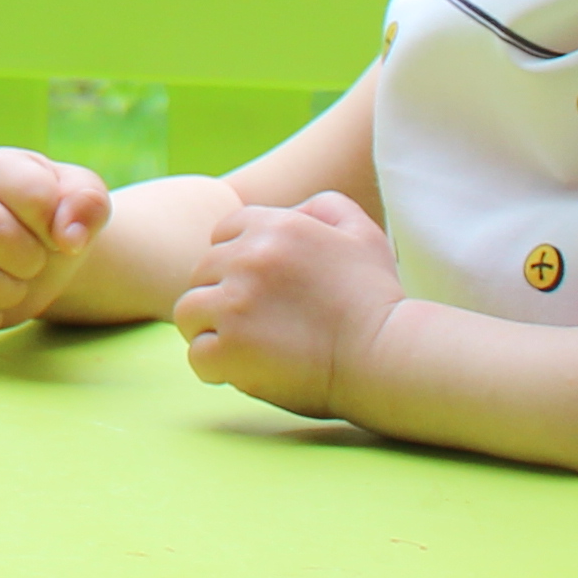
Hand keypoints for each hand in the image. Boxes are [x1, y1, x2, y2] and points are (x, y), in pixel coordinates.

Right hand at [0, 149, 108, 334]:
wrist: (35, 246)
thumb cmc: (55, 213)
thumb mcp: (84, 197)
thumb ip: (88, 204)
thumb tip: (69, 238)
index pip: (33, 197)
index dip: (56, 226)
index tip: (54, 231)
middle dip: (31, 260)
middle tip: (34, 259)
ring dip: (9, 293)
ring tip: (14, 281)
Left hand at [177, 190, 406, 420]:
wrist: (388, 356)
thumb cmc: (377, 300)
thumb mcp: (362, 232)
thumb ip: (325, 207)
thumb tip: (292, 210)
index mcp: (274, 227)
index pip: (222, 233)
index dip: (235, 262)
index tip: (258, 289)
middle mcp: (248, 258)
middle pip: (202, 273)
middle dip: (221, 295)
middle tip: (254, 322)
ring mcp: (235, 304)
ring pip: (188, 311)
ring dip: (209, 329)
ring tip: (240, 346)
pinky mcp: (231, 349)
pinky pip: (197, 355)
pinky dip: (214, 366)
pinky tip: (241, 370)